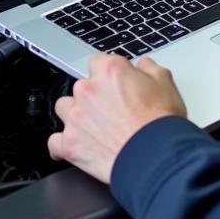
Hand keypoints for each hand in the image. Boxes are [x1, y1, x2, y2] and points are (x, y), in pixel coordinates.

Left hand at [47, 54, 185, 184]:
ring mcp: (75, 117)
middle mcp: (88, 90)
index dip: (108, 73)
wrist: (155, 157)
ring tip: (93, 125)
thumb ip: (150, 68)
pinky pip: (54, 142)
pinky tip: (77, 145)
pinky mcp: (69, 144)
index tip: (115, 83)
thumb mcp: (165, 82)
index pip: (98, 61)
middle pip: (81, 85)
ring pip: (63, 107)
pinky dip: (63, 144)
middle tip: (111, 108)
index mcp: (110, 70)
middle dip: (94, 94)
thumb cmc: (160, 122)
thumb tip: (144, 65)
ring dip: (75, 113)